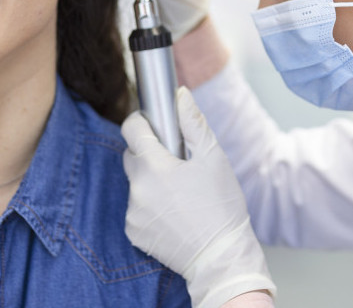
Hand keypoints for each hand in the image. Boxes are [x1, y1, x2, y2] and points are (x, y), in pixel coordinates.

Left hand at [123, 87, 274, 307]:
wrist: (221, 258)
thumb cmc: (222, 207)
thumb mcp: (214, 158)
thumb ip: (193, 123)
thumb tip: (180, 95)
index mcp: (154, 166)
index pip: (131, 129)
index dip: (142, 122)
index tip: (154, 125)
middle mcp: (137, 189)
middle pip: (132, 157)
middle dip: (150, 154)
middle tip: (177, 164)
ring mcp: (133, 213)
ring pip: (136, 184)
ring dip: (151, 182)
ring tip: (181, 194)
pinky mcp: (134, 233)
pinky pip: (137, 209)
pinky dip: (150, 207)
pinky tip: (174, 214)